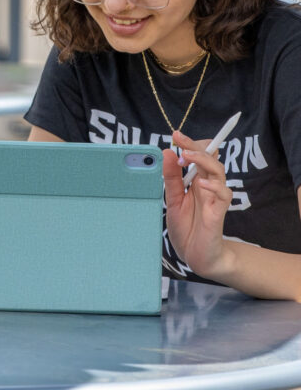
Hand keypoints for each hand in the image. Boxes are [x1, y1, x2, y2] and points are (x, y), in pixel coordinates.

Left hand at [162, 130, 233, 280]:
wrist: (194, 255)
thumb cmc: (186, 227)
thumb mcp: (172, 199)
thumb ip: (171, 178)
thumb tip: (166, 153)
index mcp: (194, 182)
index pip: (197, 156)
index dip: (189, 144)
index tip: (176, 135)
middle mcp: (206, 186)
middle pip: (208, 158)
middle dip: (194, 146)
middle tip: (179, 139)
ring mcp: (214, 198)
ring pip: (218, 171)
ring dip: (203, 160)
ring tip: (186, 156)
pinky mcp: (218, 212)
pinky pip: (223, 195)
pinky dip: (214, 186)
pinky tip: (201, 183)